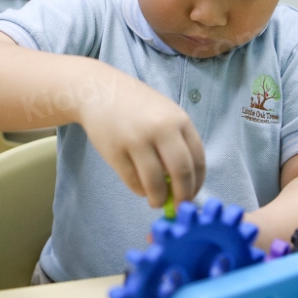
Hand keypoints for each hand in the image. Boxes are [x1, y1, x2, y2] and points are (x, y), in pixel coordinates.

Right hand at [77, 70, 204, 207]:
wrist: (100, 91)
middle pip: (181, 173)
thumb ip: (178, 142)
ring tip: (156, 201)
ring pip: (155, 183)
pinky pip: (133, 182)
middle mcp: (160, 129)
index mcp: (179, 120)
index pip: (197, 159)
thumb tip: (185, 183)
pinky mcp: (115, 152)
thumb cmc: (137, 105)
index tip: (192, 194)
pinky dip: (140, 191)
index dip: (197, 183)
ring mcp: (136, 140)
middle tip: (178, 207)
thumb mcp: (166, 114)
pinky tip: (141, 188)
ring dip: (159, 198)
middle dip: (182, 196)